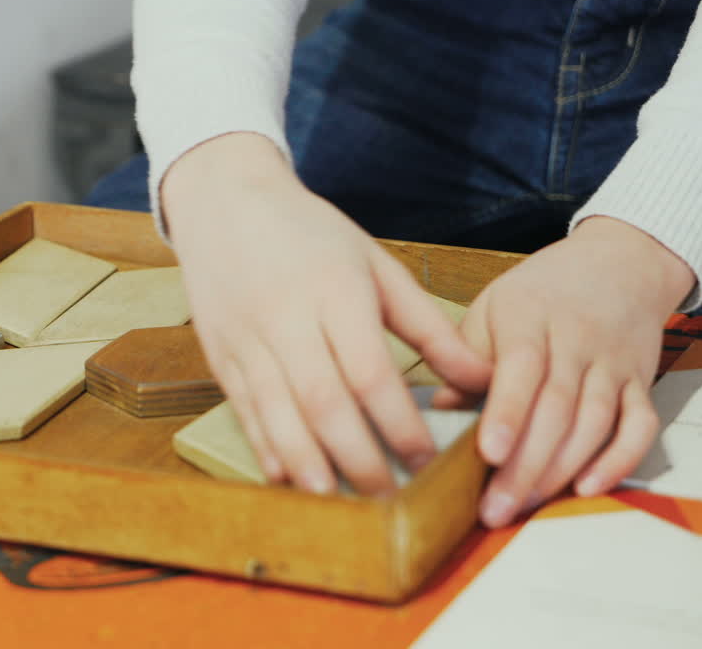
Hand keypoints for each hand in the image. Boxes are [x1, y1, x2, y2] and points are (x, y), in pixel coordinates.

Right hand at [162, 133, 491, 493]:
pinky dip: (265, 446)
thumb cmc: (308, 232)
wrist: (223, 201)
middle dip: (356, 457)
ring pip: (277, 412)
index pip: (370, 371)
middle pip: (323, 401)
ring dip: (307, 462)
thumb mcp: (375, 264)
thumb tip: (482, 379)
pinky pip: (243, 408)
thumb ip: (428, 326)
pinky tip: (286, 476)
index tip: (426, 460)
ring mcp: (246, 338)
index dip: (398, 423)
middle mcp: (286, 317)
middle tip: (387, 499)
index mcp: (334, 291)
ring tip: (335, 500)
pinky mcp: (218, 353)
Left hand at [434, 216, 695, 526]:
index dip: (506, 413)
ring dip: (561, 470)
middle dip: (525, 464)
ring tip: (526, 506)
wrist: (620, 261)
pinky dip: (620, 459)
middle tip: (495, 508)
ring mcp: (613, 364)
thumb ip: (464, 356)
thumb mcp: (492, 307)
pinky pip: (640, 426)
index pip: (520, 369)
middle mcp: (577, 342)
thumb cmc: (541, 291)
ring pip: (595, 422)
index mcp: (530, 319)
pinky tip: (590, 487)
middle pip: (556, 408)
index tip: (488, 454)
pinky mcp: (641, 383)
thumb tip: (438, 407)